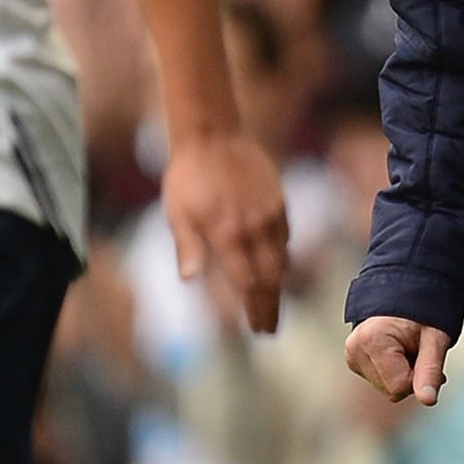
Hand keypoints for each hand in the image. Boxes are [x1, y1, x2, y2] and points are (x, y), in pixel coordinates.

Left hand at [162, 131, 289, 333]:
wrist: (212, 134)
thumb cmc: (187, 175)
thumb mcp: (177, 213)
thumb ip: (187, 247)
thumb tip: (189, 280)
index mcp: (228, 235)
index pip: (249, 284)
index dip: (254, 309)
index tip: (257, 329)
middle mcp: (254, 227)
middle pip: (272, 278)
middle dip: (271, 306)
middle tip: (269, 328)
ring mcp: (270, 212)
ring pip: (283, 258)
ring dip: (278, 284)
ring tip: (272, 301)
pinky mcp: (278, 199)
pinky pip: (285, 235)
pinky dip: (282, 254)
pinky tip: (275, 263)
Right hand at [345, 316, 452, 405]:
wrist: (406, 291)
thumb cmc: (424, 313)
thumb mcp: (435, 339)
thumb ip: (430, 370)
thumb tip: (428, 401)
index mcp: (372, 339)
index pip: (399, 387)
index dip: (418, 376)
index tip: (423, 352)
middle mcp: (355, 347)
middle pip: (390, 390)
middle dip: (410, 376)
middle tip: (416, 348)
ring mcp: (351, 354)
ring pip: (384, 388)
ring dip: (402, 374)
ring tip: (407, 347)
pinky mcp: (353, 358)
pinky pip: (378, 381)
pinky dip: (392, 371)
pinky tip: (397, 351)